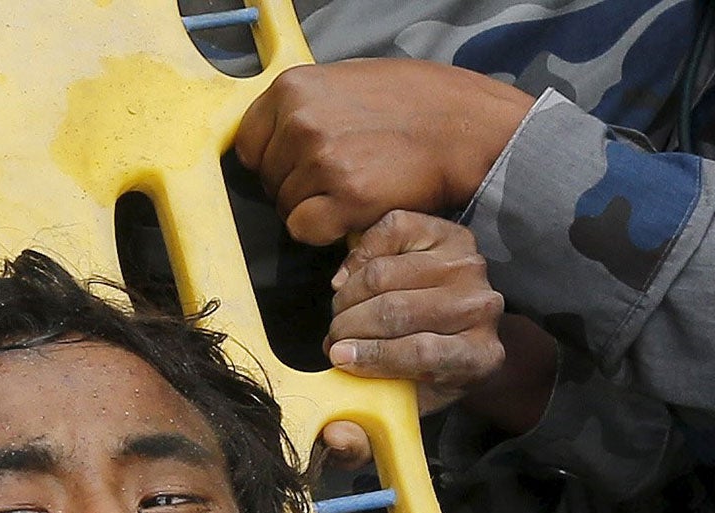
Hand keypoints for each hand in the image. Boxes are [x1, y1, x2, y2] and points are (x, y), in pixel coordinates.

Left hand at [234, 61, 532, 244]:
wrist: (467, 128)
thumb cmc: (416, 103)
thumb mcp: (348, 80)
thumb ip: (306, 104)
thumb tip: (276, 130)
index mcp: (294, 87)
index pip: (248, 143)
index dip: (272, 161)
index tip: (299, 166)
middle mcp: (301, 121)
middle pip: (267, 179)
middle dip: (295, 186)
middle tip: (337, 178)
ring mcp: (321, 160)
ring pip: (286, 208)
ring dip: (314, 209)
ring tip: (353, 189)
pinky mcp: (345, 197)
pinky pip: (304, 230)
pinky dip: (324, 230)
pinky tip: (352, 211)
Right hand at [318, 212, 556, 460]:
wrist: (459, 331)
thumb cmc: (424, 374)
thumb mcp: (401, 412)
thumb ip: (365, 436)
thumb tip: (335, 436)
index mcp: (478, 358)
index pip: (422, 352)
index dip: (373, 356)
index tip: (337, 359)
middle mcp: (483, 308)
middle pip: (397, 310)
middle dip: (350, 326)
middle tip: (334, 339)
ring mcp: (468, 265)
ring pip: (386, 273)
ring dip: (349, 296)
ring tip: (342, 313)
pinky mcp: (449, 231)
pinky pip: (389, 232)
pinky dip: (359, 256)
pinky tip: (351, 280)